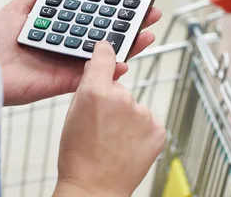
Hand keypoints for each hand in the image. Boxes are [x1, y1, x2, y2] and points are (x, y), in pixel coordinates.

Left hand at [0, 0, 161, 105]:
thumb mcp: (17, 8)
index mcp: (60, 29)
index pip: (93, 17)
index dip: (113, 8)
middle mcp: (68, 46)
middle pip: (106, 34)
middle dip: (130, 25)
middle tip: (151, 14)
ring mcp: (69, 64)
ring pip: (106, 54)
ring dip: (129, 46)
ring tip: (148, 34)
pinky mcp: (66, 82)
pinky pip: (94, 76)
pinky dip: (111, 71)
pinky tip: (126, 62)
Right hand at [54, 42, 165, 196]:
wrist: (94, 188)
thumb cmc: (78, 155)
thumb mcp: (72, 113)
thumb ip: (87, 85)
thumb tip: (97, 65)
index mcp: (96, 92)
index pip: (104, 56)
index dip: (104, 51)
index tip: (107, 48)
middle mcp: (122, 98)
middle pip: (119, 87)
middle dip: (112, 99)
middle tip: (102, 123)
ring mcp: (143, 115)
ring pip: (134, 106)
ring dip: (127, 116)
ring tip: (113, 139)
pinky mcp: (157, 130)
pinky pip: (147, 121)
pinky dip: (139, 130)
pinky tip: (126, 144)